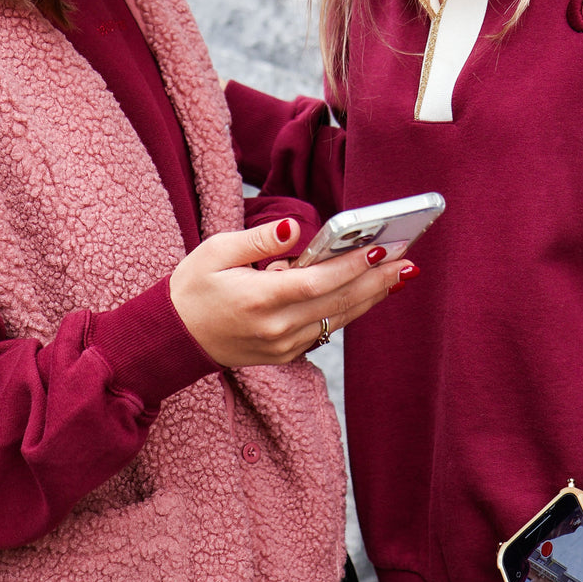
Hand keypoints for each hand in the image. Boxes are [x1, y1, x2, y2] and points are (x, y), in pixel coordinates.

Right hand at [169, 217, 415, 365]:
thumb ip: (258, 239)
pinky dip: (349, 309)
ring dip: (371, 296)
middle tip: (408, 259)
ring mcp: (283, 345)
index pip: (316, 282)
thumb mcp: (215, 251)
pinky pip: (325, 329)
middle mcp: (276, 328)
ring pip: (338, 318)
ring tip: (400, 274)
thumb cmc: (192, 287)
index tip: (379, 248)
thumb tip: (293, 228)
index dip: (351, 266)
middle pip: (337, 302)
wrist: (174, 338)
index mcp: (258, 299)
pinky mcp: (285, 354)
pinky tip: (368, 292)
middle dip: (376, 280)